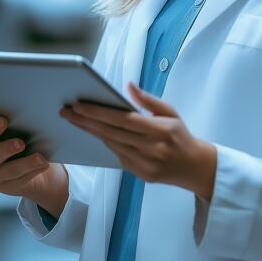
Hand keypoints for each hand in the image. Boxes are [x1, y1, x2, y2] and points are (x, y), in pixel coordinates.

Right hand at [0, 112, 62, 204]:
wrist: (36, 162)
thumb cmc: (26, 136)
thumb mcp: (22, 125)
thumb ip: (21, 118)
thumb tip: (38, 111)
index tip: (2, 120)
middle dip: (6, 148)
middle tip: (21, 143)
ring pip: (7, 170)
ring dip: (25, 163)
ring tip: (40, 158)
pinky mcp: (4, 186)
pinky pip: (18, 181)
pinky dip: (33, 172)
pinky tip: (44, 165)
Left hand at [59, 82, 216, 200]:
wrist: (194, 166)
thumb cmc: (180, 135)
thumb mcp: (170, 112)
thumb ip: (148, 99)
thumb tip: (128, 85)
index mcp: (160, 130)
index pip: (123, 119)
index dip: (99, 112)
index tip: (79, 104)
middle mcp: (151, 149)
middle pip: (112, 133)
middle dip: (86, 121)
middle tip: (67, 111)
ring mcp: (145, 164)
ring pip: (111, 145)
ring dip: (91, 132)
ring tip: (75, 119)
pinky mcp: (140, 174)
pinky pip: (117, 156)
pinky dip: (105, 143)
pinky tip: (94, 133)